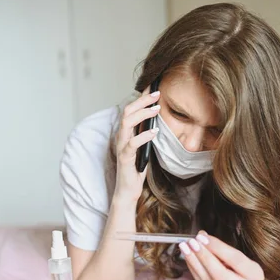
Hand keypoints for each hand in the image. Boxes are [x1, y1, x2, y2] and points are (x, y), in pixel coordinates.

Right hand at [113, 88, 160, 203]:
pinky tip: (155, 132)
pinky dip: (144, 135)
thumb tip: (158, 119)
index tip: (153, 89)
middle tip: (157, 94)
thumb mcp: (144, 147)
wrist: (128, 190)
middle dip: (142, 101)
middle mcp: (121, 137)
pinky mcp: (125, 158)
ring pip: (127, 123)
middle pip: (127, 111)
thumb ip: (147, 133)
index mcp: (125, 133)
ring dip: (143, 114)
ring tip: (157, 109)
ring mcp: (122, 146)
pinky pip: (132, 143)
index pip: (131, 110)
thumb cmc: (136, 168)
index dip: (141, 98)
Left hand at [179, 231, 264, 279]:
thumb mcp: (238, 255)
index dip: (217, 247)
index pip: (235, 260)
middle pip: (220, 275)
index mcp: (256, 275)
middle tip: (191, 242)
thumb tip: (201, 236)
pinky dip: (194, 270)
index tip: (202, 237)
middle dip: (203, 257)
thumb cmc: (242, 266)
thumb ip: (221, 247)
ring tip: (185, 248)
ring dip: (194, 262)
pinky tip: (188, 259)